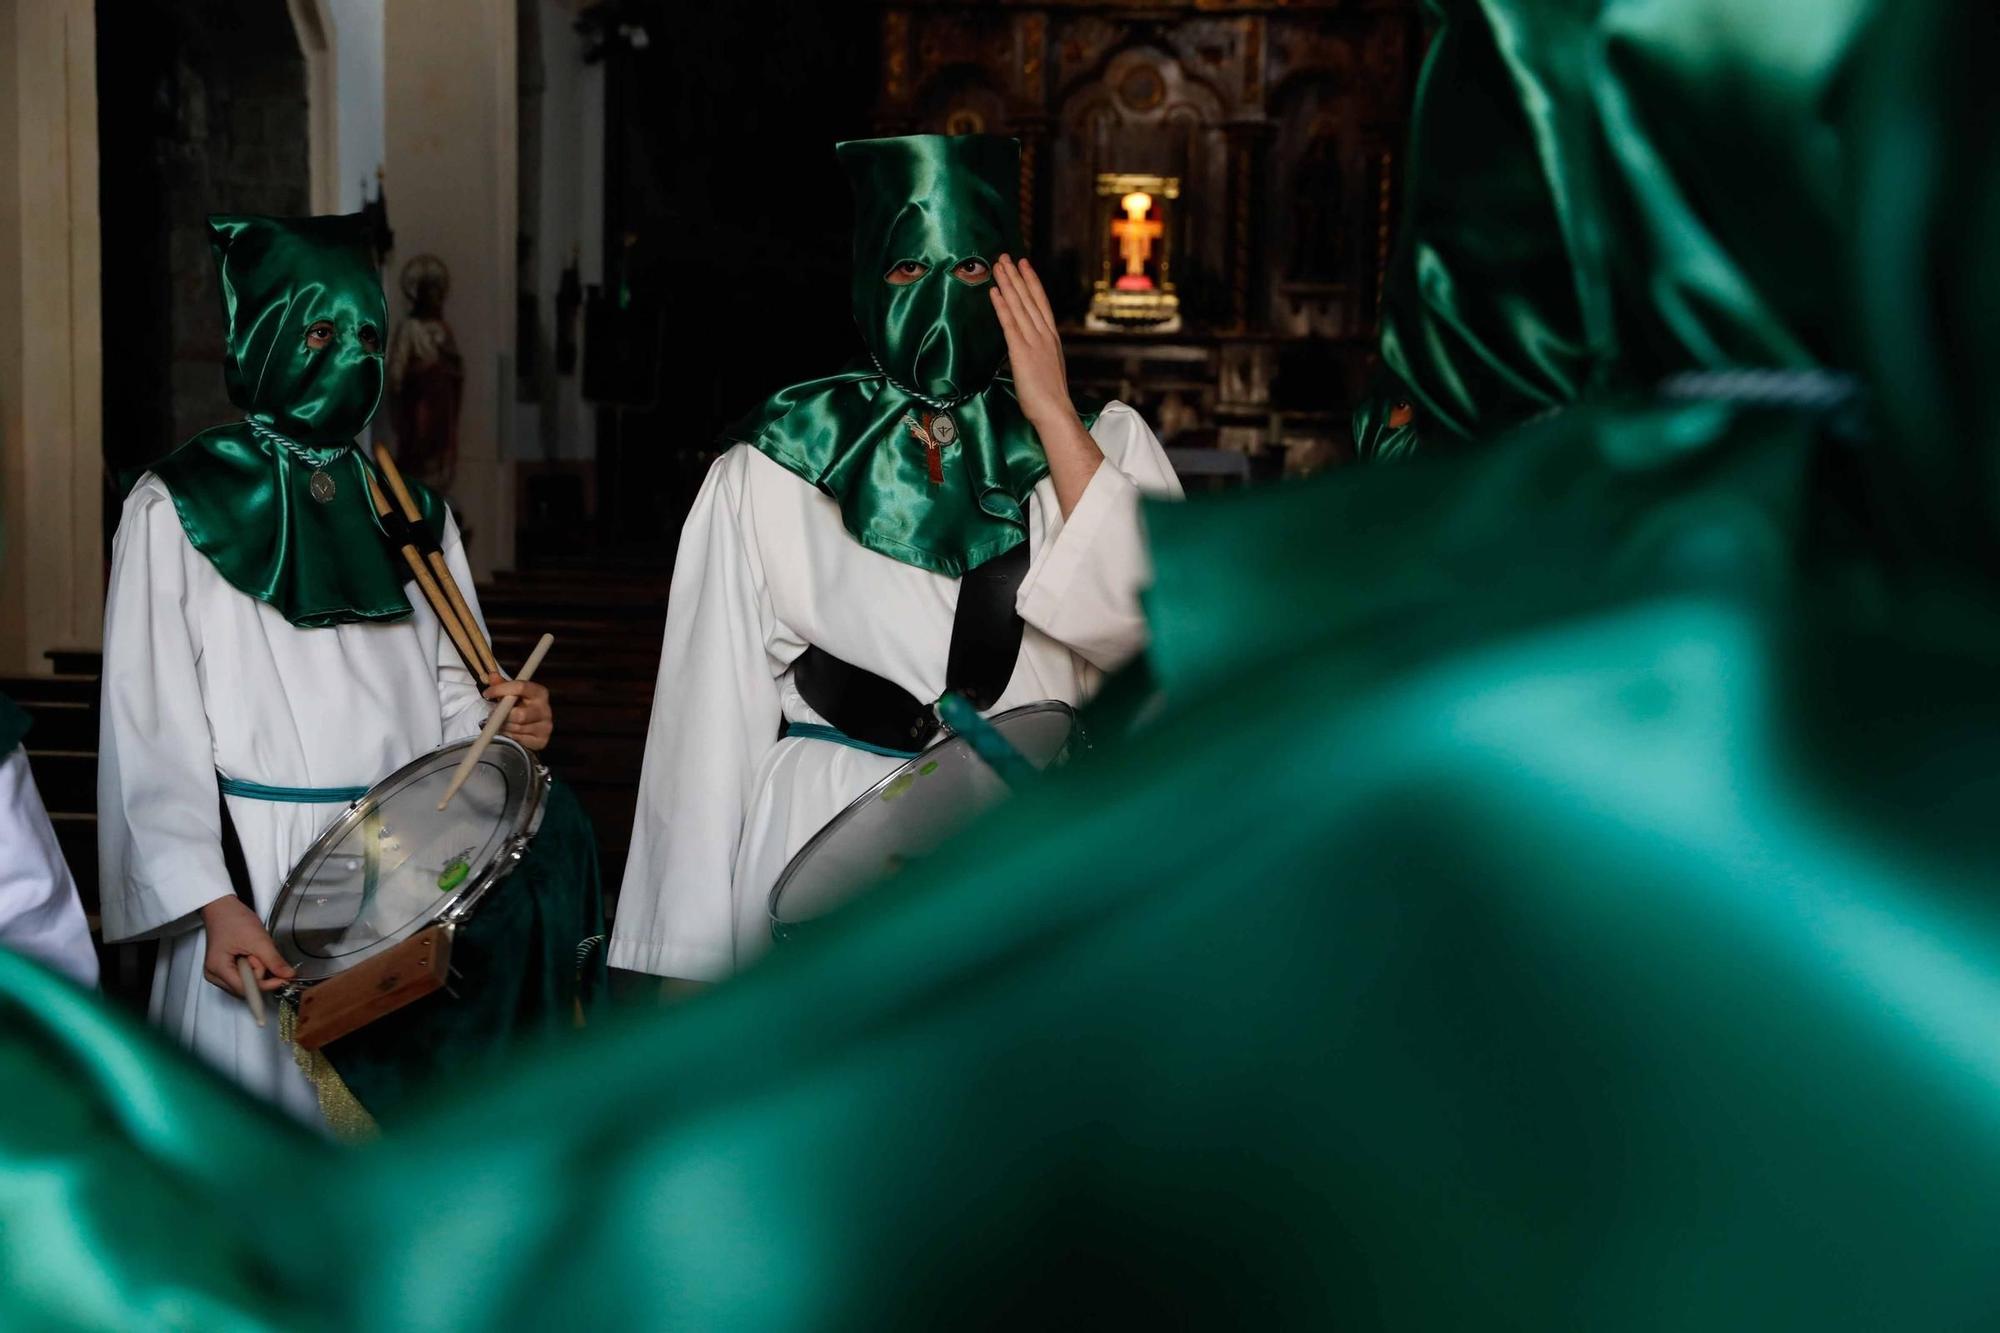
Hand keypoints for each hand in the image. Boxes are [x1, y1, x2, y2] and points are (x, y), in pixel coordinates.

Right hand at [201, 895, 294, 996]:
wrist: (223, 908)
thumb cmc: (233, 919)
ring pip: (246, 982)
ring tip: (252, 951)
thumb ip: (274, 961)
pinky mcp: (225, 969)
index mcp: (218, 969)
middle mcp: (214, 975)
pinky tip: (250, 955)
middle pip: (245, 987)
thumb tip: (287, 975)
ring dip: (256, 969)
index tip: (282, 979)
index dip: (266, 985)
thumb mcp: (258, 940)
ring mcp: (218, 973)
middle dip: (259, 972)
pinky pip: (244, 976)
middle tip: (258, 953)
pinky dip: (252, 967)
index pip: (245, 989)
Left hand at [484, 673, 553, 750]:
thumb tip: (492, 675)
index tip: (487, 693)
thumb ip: (502, 685)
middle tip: (492, 715)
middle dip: (502, 716)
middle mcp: (545, 709)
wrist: (533, 728)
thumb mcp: (512, 694)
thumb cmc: (521, 707)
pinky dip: (510, 736)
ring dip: (504, 727)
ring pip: (517, 728)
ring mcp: (545, 726)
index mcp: (540, 693)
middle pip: (519, 714)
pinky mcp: (542, 740)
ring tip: (499, 723)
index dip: (501, 689)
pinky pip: (519, 739)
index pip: (520, 687)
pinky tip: (508, 732)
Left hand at [990, 255, 1078, 431]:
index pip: (1041, 303)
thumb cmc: (1049, 398)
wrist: (1055, 411)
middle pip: (1030, 299)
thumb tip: (1025, 349)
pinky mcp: (1022, 351)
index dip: (1032, 282)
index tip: (1024, 265)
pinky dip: (1002, 305)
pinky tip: (995, 291)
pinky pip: (1010, 323)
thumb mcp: (1045, 368)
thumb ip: (1038, 354)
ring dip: (1008, 284)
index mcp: (1052, 338)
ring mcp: (1034, 342)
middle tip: (1006, 256)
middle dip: (1017, 276)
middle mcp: (1045, 335)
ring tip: (998, 266)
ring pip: (1020, 306)